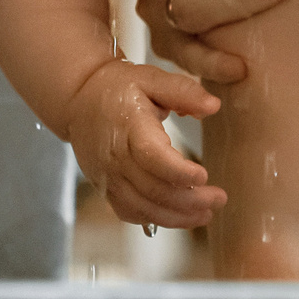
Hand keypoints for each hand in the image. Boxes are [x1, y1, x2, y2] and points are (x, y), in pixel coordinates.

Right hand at [63, 59, 226, 229]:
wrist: (78, 101)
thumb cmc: (118, 88)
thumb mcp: (151, 78)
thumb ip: (183, 91)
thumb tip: (213, 106)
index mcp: (129, 127)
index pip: (152, 157)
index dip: (179, 172)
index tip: (204, 176)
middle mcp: (116, 157)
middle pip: (153, 189)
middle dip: (190, 200)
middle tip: (219, 199)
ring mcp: (109, 177)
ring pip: (143, 207)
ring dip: (177, 216)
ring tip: (206, 214)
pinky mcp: (106, 188)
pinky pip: (130, 212)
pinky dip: (156, 219)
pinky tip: (180, 217)